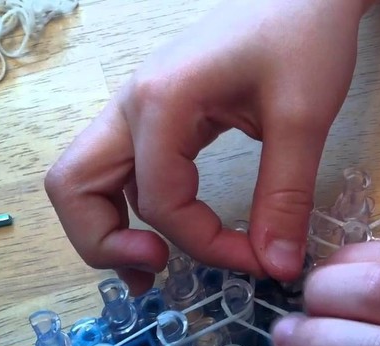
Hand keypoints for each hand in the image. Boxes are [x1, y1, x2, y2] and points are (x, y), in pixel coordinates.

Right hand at [44, 0, 373, 293]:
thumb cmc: (304, 38)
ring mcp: (140, 107)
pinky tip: (162, 236)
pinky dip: (129, 208)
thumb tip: (278, 265)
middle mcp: (134, 104)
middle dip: (104, 242)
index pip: (161, 202)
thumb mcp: (302, 120)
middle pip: (75, 185)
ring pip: (88, 178)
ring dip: (106, 228)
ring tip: (151, 267)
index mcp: (162, 102)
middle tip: (157, 273)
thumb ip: (285, 197)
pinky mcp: (160, 114)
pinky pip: (122, 168)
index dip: (206, 246)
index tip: (260, 262)